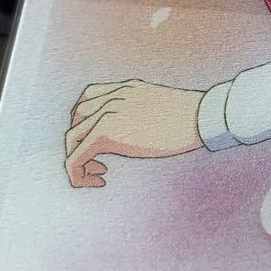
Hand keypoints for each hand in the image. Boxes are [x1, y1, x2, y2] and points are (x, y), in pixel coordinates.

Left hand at [65, 80, 203, 187]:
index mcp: (125, 88)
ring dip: (79, 160)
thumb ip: (148, 112)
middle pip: (75, 119)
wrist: (199, 116)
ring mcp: (105, 113)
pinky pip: (75, 159)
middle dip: (81, 142)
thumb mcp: (165, 106)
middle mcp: (111, 97)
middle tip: (98, 163)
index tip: (102, 141)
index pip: (87, 98)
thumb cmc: (194, 116)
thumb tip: (151, 131)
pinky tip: (98, 182)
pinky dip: (78, 174)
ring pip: (71, 140)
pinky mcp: (105, 134)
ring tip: (97, 174)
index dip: (87, 121)